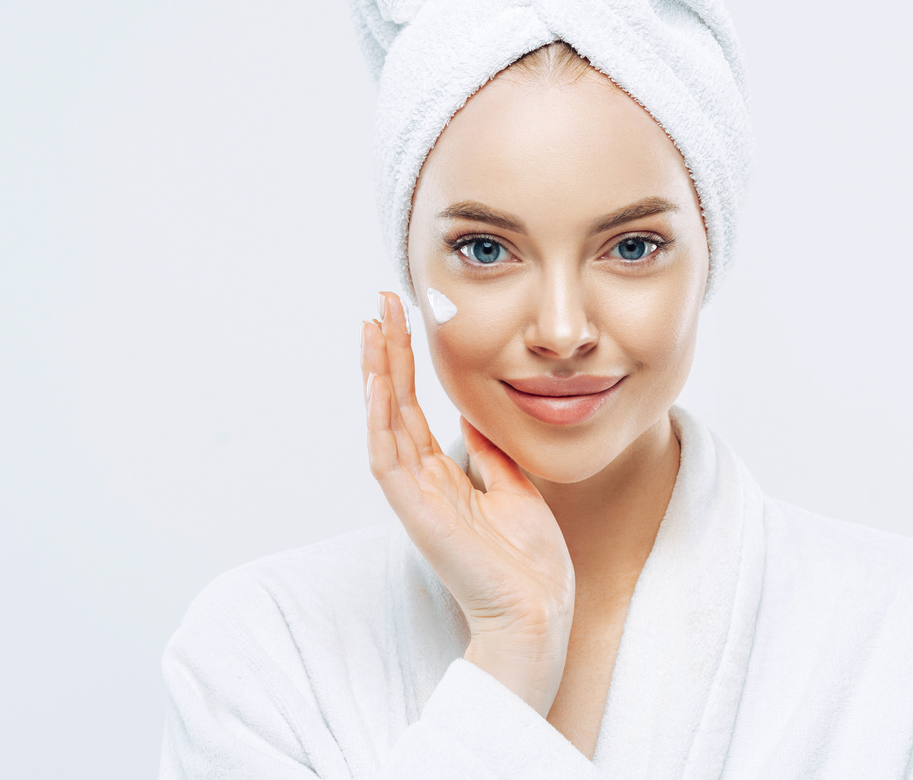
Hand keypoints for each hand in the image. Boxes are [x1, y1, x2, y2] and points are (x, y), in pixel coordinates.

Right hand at [361, 291, 574, 715]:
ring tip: (373, 326)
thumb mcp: (514, 487)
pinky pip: (387, 458)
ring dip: (376, 372)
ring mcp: (415, 496)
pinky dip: (380, 418)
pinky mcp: (417, 512)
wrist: (539, 609)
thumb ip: (489, 452)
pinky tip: (379, 380)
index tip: (402, 318)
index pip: (414, 408)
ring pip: (383, 422)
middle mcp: (422, 481)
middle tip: (381, 303)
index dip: (406, 363)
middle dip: (387, 352)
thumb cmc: (529, 561)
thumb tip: (474, 415)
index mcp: (443, 476)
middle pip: (393, 404)